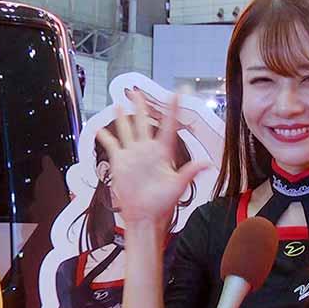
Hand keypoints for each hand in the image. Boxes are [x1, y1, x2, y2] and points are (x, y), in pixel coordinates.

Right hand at [96, 92, 208, 230]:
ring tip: (119, 103)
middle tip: (139, 91)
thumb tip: (207, 163)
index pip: (168, 125)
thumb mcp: (178, 186)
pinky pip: (112, 145)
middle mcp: (147, 149)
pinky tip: (100, 129)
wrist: (144, 216)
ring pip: (127, 129)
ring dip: (122, 117)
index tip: (177, 93)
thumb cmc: (162, 204)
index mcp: (163, 151)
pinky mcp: (120, 162)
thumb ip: (190, 172)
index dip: (173, 108)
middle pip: (143, 122)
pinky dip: (105, 137)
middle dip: (141, 106)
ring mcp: (133, 154)